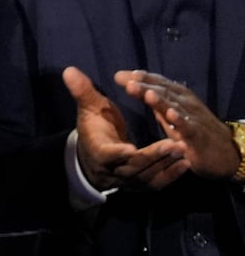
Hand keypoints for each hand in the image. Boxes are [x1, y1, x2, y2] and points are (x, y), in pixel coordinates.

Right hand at [63, 66, 185, 191]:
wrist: (93, 158)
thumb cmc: (94, 128)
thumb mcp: (88, 109)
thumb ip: (83, 92)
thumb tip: (69, 70)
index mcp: (98, 151)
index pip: (106, 155)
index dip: (118, 153)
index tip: (131, 148)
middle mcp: (113, 170)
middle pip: (133, 167)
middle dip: (153, 157)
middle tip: (174, 144)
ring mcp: (128, 180)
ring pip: (147, 177)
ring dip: (166, 164)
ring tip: (182, 149)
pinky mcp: (140, 185)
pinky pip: (156, 184)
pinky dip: (171, 175)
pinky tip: (185, 164)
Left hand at [115, 69, 239, 180]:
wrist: (223, 152)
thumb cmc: (191, 129)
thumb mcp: (169, 112)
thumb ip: (150, 98)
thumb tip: (126, 80)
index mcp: (177, 97)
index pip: (158, 84)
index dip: (142, 78)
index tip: (121, 75)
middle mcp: (185, 104)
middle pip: (163, 92)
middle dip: (146, 86)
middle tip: (127, 82)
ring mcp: (193, 119)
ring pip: (175, 107)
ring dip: (161, 100)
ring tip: (146, 94)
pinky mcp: (198, 136)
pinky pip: (189, 127)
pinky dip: (180, 121)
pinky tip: (171, 115)